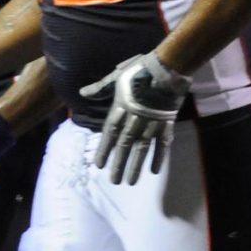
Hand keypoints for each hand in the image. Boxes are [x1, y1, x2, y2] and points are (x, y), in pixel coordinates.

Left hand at [79, 51, 191, 183]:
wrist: (169, 67)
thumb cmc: (140, 70)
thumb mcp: (117, 76)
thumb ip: (100, 88)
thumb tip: (82, 93)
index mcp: (122, 108)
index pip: (110, 133)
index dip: (104, 150)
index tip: (98, 166)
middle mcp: (135, 118)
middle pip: (125, 145)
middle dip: (118, 164)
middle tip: (113, 181)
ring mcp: (152, 122)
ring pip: (143, 148)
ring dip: (136, 166)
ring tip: (130, 182)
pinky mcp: (167, 122)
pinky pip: (163, 143)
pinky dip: (159, 157)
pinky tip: (155, 171)